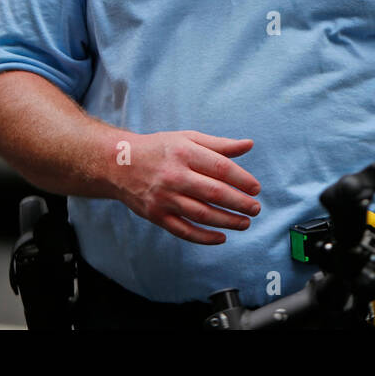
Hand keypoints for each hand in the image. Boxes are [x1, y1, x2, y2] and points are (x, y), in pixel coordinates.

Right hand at [112, 131, 261, 244]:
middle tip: (256, 209)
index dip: (242, 179)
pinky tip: (221, 237)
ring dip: (227, 221)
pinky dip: (204, 237)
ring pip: (201, 214)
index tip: (256, 189)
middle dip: (239, 203)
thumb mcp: (188, 138)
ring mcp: (164, 198)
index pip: (221, 168)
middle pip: (214, 193)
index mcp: (185, 152)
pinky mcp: (156, 215)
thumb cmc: (160, 149)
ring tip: (245, 223)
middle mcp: (174, 176)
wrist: (119, 164)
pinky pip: (183, 230)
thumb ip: (219, 145)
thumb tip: (249, 145)